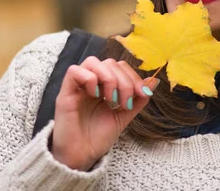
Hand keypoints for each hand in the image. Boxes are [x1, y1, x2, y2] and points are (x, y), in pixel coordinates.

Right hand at [51, 56, 158, 170]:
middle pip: (109, 62)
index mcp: (103, 86)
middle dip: (124, 80)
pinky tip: (95, 96)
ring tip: (111, 99)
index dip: (134, 76)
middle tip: (125, 102)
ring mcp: (77, 87)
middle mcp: (90, 83)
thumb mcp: (125, 115)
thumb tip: (154, 81)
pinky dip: (89, 79)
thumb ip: (139, 99)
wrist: (82, 157)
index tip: (142, 94)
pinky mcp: (64, 94)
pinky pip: (74, 71)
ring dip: (108, 78)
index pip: (120, 66)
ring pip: (92, 61)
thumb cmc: (99, 137)